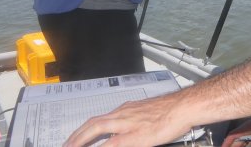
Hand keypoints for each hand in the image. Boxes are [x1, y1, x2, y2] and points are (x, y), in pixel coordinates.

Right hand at [63, 95, 189, 146]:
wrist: (183, 107)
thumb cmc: (165, 123)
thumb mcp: (138, 140)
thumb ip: (115, 145)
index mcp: (118, 120)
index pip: (92, 133)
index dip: (79, 143)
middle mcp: (121, 112)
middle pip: (94, 123)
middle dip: (78, 135)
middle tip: (68, 144)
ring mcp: (130, 109)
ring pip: (103, 118)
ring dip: (89, 129)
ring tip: (82, 137)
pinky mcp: (138, 108)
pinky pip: (114, 116)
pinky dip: (103, 124)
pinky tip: (109, 127)